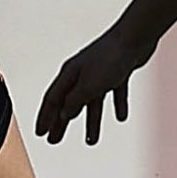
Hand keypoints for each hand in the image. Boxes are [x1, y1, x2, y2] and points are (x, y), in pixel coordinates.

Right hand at [35, 24, 156, 145]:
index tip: (40, 134)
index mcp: (70, 74)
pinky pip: (115, 92)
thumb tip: (64, 115)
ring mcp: (101, 72)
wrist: (136, 37)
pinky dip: (117, 105)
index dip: (45, 118)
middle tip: (54, 140)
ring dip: (92, 122)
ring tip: (92, 140)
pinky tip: (121, 117)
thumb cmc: (110, 58)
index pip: (53, 100)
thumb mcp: (89, 86)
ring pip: (93, 102)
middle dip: (61, 123)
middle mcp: (82, 73)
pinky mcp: (119, 71)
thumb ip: (75, 102)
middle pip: (69, 102)